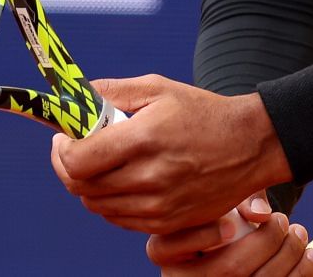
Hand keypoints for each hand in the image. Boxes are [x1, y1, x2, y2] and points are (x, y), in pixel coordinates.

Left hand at [51, 75, 291, 232]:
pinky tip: (121, 180)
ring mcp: (158, 206)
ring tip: (101, 163)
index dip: (62, 150)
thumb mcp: (159, 88)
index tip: (64, 137)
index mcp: (144, 138)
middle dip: (68, 165)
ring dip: (88, 184)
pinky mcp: (167, 223)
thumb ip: (112, 91)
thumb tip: (75, 96)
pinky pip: (119, 219)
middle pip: (80, 186)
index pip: (78, 161)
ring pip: (96, 205)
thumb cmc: (204, 113)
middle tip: (74, 148)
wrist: (250, 146)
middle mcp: (149, 177)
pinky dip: (110, 201)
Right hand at [146, 195, 312, 275]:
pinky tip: (311, 255)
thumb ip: (238, 196)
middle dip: (265, 242)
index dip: (201, 236)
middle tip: (282, 220)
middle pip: (225, 268)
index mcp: (166, 250)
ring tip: (299, 233)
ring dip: (287, 256)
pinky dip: (300, 274)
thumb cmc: (222, 211)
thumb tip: (259, 214)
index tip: (231, 223)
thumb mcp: (222, 197)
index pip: (167, 247)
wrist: (231, 240)